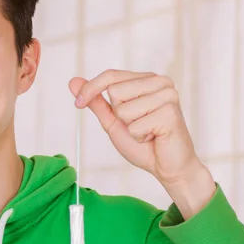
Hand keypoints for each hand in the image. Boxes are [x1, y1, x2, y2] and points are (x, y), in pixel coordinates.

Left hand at [69, 70, 215, 217]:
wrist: (167, 167)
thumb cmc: (143, 143)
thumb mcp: (113, 120)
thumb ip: (95, 101)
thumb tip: (73, 81)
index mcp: (146, 79)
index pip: (110, 75)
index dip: (90, 89)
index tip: (78, 104)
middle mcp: (160, 82)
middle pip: (115, 91)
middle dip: (119, 115)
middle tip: (138, 125)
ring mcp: (168, 95)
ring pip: (123, 109)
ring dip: (130, 127)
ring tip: (148, 131)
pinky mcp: (170, 113)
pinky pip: (135, 125)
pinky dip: (140, 136)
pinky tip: (154, 137)